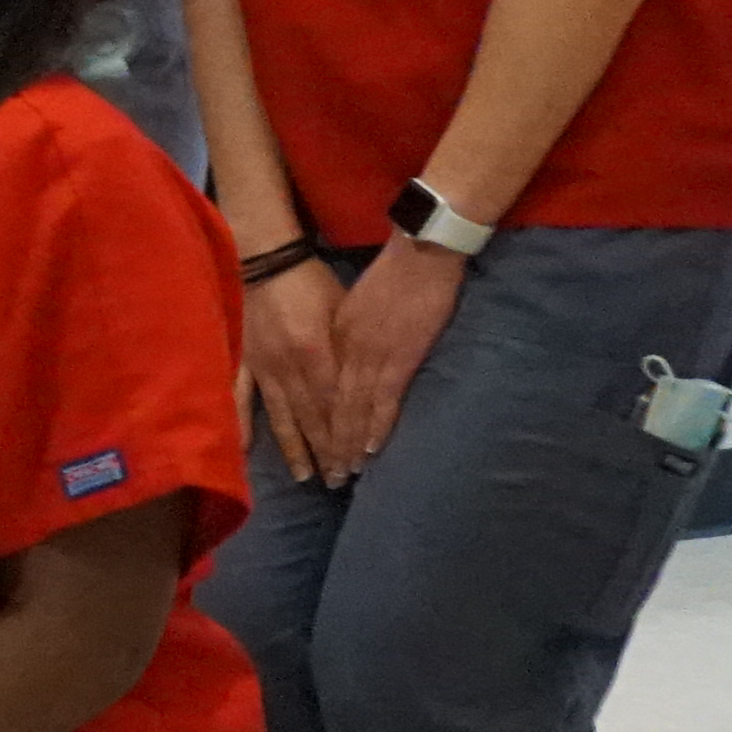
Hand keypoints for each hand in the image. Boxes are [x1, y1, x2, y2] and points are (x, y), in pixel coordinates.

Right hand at [241, 252, 350, 485]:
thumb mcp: (341, 313)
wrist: (265, 257)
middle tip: (338, 481)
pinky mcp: (245, 361)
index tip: (356, 464)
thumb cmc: (311, 281)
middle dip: (326, 452)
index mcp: (317, 356)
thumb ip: (347, 353)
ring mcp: (263, 369)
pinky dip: (242, 423)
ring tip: (307, 477)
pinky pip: (242, 397)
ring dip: (295, 449)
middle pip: (312, 420)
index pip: (337, 407)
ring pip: (282, 416)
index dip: (346, 438)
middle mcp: (290, 370)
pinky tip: (244, 449)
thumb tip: (359, 390)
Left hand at [314, 239, 464, 475]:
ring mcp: (371, 357)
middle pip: (332, 407)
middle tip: (326, 476)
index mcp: (334, 339)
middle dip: (329, 444)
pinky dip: (377, 426)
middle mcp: (345, 353)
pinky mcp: (399, 359)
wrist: (418, 254)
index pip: (320, 391)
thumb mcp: (353, 307)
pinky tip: (372, 448)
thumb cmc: (390, 275)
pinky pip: (384, 400)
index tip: (312, 449)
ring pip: (353, 410)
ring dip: (349, 443)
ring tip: (345, 472)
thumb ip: (346, 337)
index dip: (316, 423)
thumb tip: (344, 363)